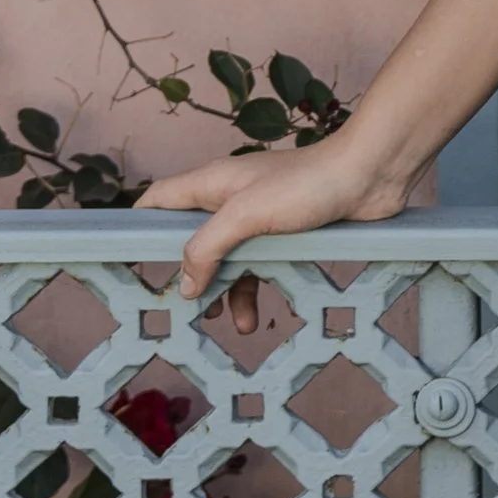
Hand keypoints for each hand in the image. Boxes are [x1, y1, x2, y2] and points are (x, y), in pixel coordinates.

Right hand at [141, 134, 415, 297]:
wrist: (370, 175)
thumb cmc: (308, 183)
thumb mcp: (246, 215)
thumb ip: (208, 247)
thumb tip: (185, 285)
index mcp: (212, 184)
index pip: (160, 201)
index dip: (140, 227)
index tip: (128, 261)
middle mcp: (231, 198)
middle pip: (193, 239)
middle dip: (189, 274)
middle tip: (185, 309)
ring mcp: (260, 215)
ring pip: (228, 259)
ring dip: (225, 291)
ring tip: (228, 322)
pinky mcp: (287, 231)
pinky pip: (260, 265)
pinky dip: (255, 290)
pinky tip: (256, 316)